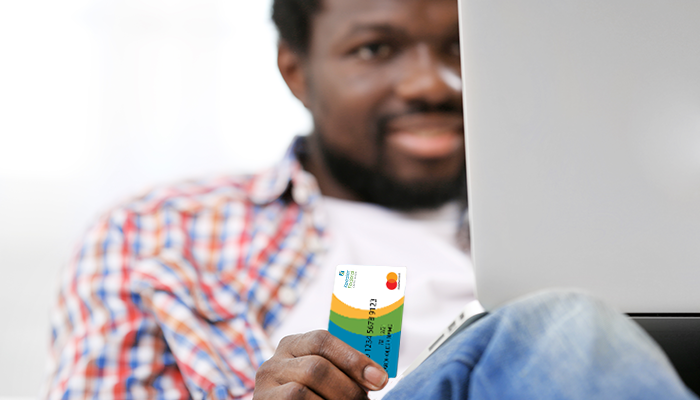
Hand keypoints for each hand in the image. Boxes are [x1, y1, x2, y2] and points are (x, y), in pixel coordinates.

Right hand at [254, 330, 388, 399]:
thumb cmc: (314, 394)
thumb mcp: (324, 376)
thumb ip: (342, 370)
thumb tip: (376, 377)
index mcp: (293, 345)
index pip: (322, 340)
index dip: (354, 359)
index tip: (380, 379)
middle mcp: (274, 362)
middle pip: (315, 367)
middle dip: (347, 388)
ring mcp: (264, 387)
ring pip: (301, 392)